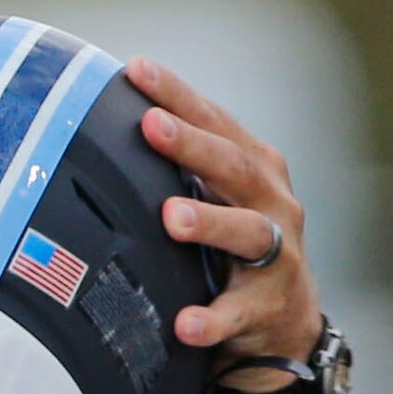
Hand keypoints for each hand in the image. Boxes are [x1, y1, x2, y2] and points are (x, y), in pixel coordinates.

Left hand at [127, 58, 322, 376]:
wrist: (286, 322)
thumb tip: (106, 125)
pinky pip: (236, 315)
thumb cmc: (235, 249)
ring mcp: (277, 257)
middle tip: (151, 126)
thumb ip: (182, 168)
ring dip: (210, 222)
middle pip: (236, 167)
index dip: (178, 96)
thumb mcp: (218, 199)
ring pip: (247, 233)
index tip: (136, 70)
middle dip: (194, 146)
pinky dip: (211, 319)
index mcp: (256, 170)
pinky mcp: (266, 309)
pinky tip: (184, 323)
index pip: (215, 123)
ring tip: (172, 217)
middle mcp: (272, 205)